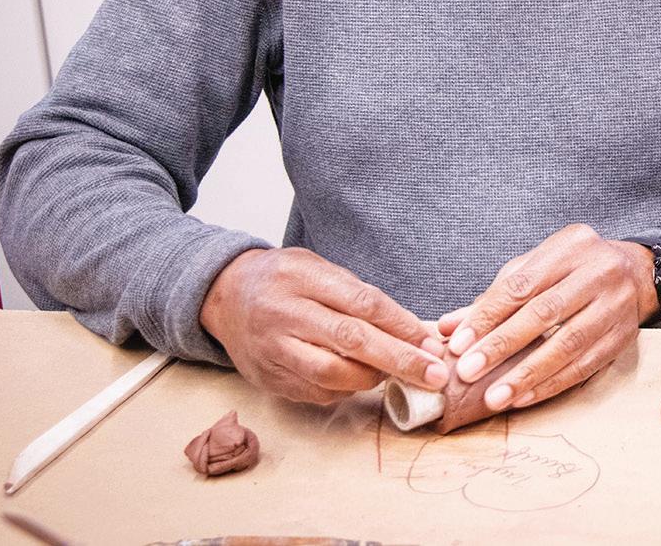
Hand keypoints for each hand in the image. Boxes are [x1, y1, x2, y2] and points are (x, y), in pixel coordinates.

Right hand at [199, 247, 448, 405]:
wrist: (226, 295)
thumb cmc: (284, 279)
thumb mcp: (319, 267)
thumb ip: (358, 295)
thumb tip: (411, 329)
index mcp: (302, 277)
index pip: (362, 303)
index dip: (401, 325)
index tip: (430, 341)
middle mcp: (284, 314)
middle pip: (351, 341)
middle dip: (399, 360)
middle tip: (434, 374)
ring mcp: (272, 349)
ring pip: (332, 374)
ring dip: (374, 378)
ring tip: (397, 375)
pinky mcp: (267, 378)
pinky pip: (315, 392)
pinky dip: (346, 390)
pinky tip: (361, 381)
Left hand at [436, 224, 658, 412]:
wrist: (636, 272)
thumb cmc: (573, 270)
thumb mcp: (537, 268)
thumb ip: (494, 297)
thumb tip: (446, 327)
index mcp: (571, 246)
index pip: (522, 283)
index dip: (488, 315)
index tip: (458, 344)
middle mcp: (598, 271)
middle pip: (545, 312)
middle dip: (503, 345)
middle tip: (468, 371)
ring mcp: (616, 304)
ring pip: (568, 343)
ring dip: (527, 373)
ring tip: (495, 396)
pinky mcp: (624, 336)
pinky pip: (585, 365)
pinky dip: (552, 383)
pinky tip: (524, 397)